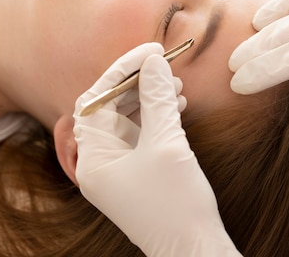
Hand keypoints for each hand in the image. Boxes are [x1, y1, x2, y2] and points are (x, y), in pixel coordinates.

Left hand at [74, 43, 240, 256]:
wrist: (194, 253)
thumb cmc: (177, 206)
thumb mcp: (167, 144)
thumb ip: (156, 98)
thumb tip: (154, 62)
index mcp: (94, 158)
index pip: (97, 99)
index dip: (122, 70)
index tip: (150, 51)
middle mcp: (99, 163)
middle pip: (110, 107)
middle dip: (137, 83)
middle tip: (165, 65)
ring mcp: (117, 169)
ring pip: (127, 119)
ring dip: (149, 98)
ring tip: (176, 85)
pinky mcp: (135, 173)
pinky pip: (139, 135)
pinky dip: (155, 117)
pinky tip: (176, 104)